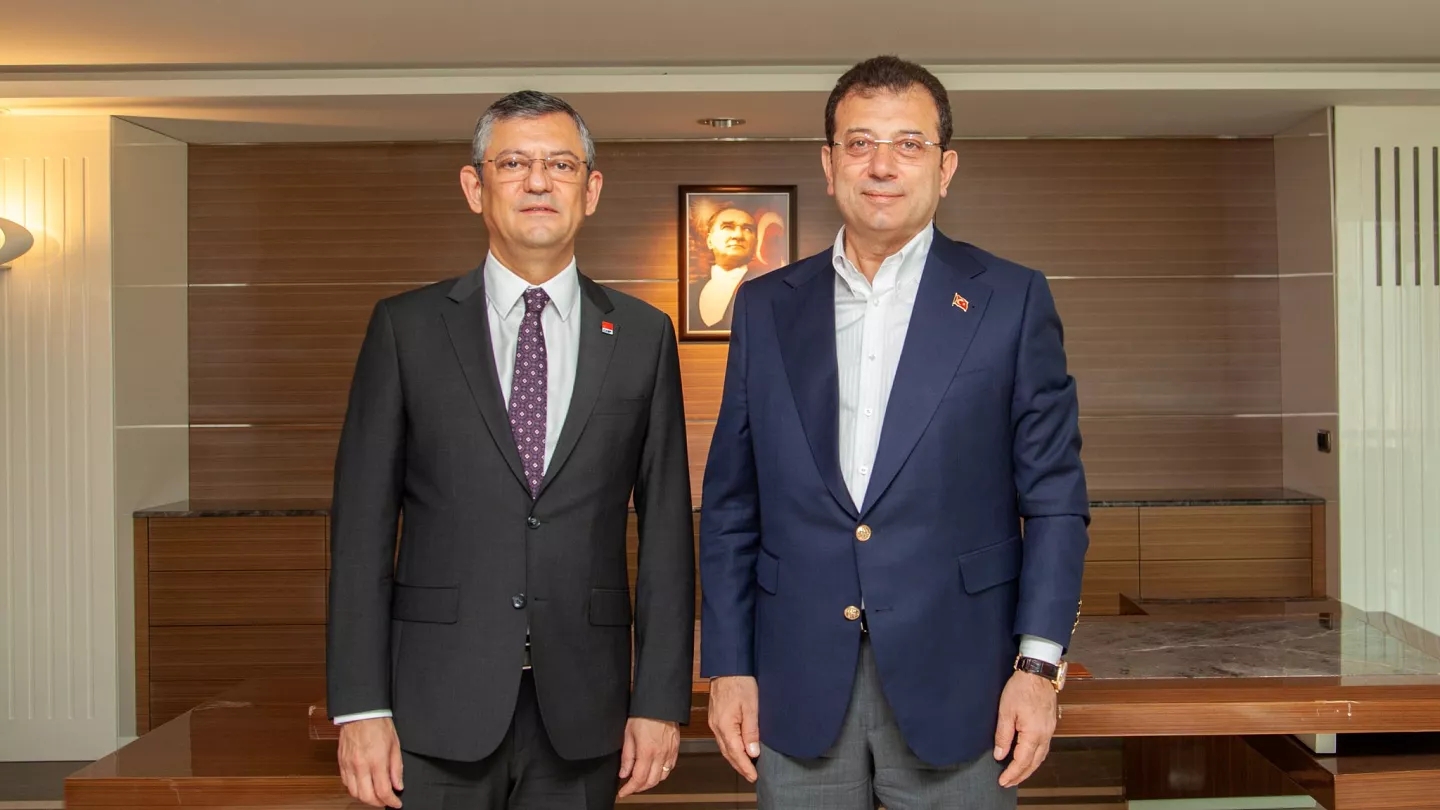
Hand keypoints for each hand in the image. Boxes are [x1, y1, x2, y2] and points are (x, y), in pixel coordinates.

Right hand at [337, 717, 403, 807]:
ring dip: (365, 798)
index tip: (396, 803)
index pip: (383, 791)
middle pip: (366, 796)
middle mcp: (360, 766)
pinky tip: (363, 785)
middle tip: (386, 801)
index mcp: (376, 761)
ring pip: (354, 793)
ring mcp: (348, 765)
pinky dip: (354, 788)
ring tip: (375, 795)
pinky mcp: (341, 763)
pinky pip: (345, 783)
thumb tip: (398, 785)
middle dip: (378, 803)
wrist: (361, 712)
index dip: (391, 801)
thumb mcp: (395, 745)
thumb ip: (396, 768)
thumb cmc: (379, 724)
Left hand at [617, 717, 679, 797]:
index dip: (629, 789)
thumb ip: (627, 757)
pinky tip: (655, 770)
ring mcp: (669, 752)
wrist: (660, 702)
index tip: (623, 792)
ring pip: (662, 777)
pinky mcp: (675, 748)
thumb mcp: (628, 734)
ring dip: (651, 782)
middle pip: (651, 782)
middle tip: (630, 787)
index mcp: (647, 751)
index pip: (638, 779)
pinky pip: (670, 767)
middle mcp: (660, 754)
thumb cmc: (643, 714)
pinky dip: (662, 773)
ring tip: (641, 779)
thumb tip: (624, 773)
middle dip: (639, 788)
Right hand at [708, 675, 759, 781]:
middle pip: (728, 753)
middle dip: (740, 766)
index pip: (735, 753)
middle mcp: (717, 727)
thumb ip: (751, 731)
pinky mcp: (716, 717)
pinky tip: (738, 749)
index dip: (745, 767)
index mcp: (725, 726)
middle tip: (751, 776)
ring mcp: (715, 722)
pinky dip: (731, 748)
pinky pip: (723, 738)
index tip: (754, 776)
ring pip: (724, 747)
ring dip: (735, 758)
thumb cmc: (740, 683)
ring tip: (746, 766)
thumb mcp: (751, 707)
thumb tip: (753, 752)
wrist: (727, 666)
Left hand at [993, 670, 1057, 787]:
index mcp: (1033, 733)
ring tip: (1018, 774)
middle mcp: (1045, 735)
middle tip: (1008, 782)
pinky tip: (1029, 757)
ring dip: (1029, 768)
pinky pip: (1044, 747)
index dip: (1012, 773)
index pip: (1022, 761)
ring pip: (1041, 756)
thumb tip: (999, 754)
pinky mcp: (1050, 724)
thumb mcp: (1005, 711)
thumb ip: (1003, 735)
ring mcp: (1050, 730)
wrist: (1037, 672)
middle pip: (1034, 762)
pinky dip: (1036, 757)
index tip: (1003, 781)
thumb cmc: (1021, 688)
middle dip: (1021, 775)